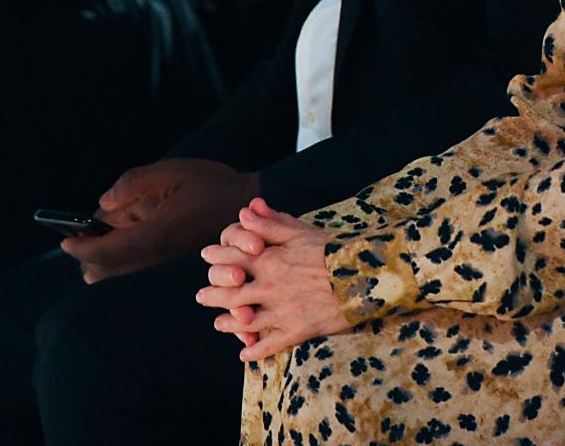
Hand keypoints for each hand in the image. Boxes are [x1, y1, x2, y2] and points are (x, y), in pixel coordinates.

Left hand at [60, 158, 259, 281]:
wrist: (252, 209)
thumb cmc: (213, 186)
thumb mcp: (170, 173)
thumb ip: (132, 185)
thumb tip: (102, 204)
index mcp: (154, 236)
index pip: (104, 254)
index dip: (79, 248)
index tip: (65, 239)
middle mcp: (157, 257)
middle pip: (107, 271)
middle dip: (90, 255)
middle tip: (83, 233)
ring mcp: (164, 264)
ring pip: (120, 272)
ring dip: (106, 256)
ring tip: (108, 230)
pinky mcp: (171, 263)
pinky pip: (137, 267)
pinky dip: (123, 254)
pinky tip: (130, 232)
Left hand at [195, 199, 348, 361]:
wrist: (362, 277)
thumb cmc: (332, 250)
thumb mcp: (301, 231)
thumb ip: (271, 223)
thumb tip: (246, 210)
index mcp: (269, 259)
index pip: (232, 257)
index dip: (217, 256)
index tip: (206, 257)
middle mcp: (269, 286)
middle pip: (231, 292)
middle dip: (213, 294)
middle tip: (201, 296)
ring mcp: (280, 310)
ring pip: (245, 320)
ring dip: (229, 323)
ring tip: (219, 323)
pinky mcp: (295, 330)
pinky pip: (269, 344)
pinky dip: (254, 350)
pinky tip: (245, 353)